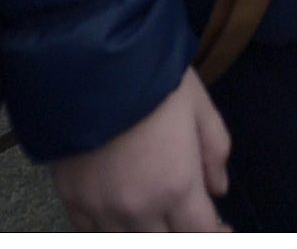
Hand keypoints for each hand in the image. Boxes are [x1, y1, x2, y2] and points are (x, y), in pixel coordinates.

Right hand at [51, 67, 229, 230]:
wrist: (92, 65)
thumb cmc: (154, 79)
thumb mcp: (199, 106)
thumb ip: (214, 151)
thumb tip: (219, 189)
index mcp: (177, 186)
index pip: (201, 233)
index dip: (217, 235)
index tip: (224, 228)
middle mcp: (139, 209)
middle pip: (165, 244)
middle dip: (182, 233)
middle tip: (189, 219)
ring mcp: (102, 210)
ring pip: (129, 244)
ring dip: (148, 234)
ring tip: (157, 218)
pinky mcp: (72, 202)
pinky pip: (92, 234)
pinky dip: (112, 230)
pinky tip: (122, 218)